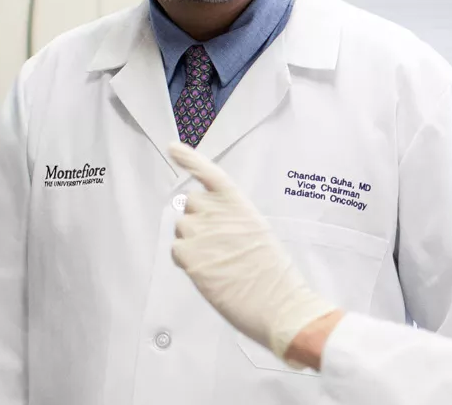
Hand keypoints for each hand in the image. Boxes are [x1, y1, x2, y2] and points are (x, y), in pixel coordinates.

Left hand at [169, 142, 339, 365]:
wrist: (278, 303)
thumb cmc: (274, 274)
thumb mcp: (258, 233)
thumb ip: (231, 220)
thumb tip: (207, 225)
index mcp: (240, 205)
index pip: (209, 174)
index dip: (189, 159)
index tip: (173, 147)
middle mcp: (217, 213)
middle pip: (191, 203)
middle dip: (198, 218)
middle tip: (216, 242)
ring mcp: (201, 234)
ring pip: (181, 227)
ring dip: (191, 240)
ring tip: (216, 261)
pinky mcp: (189, 257)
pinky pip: (176, 250)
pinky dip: (186, 260)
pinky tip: (208, 272)